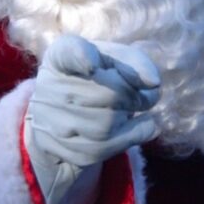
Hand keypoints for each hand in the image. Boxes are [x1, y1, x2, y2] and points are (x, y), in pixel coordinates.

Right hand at [27, 35, 160, 167]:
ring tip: (128, 109)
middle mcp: (50, 87)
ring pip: (109, 124)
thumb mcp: (111, 59)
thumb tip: (153, 83)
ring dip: (130, 116)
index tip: (93, 65)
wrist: (63, 117)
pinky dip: (131, 136)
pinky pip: (108, 148)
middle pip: (110, 93)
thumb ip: (134, 61)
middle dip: (134, 95)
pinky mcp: (64, 149)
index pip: (68, 53)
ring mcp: (52, 122)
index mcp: (61, 56)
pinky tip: (131, 126)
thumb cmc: (94, 79)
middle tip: (138, 94)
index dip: (82, 58)